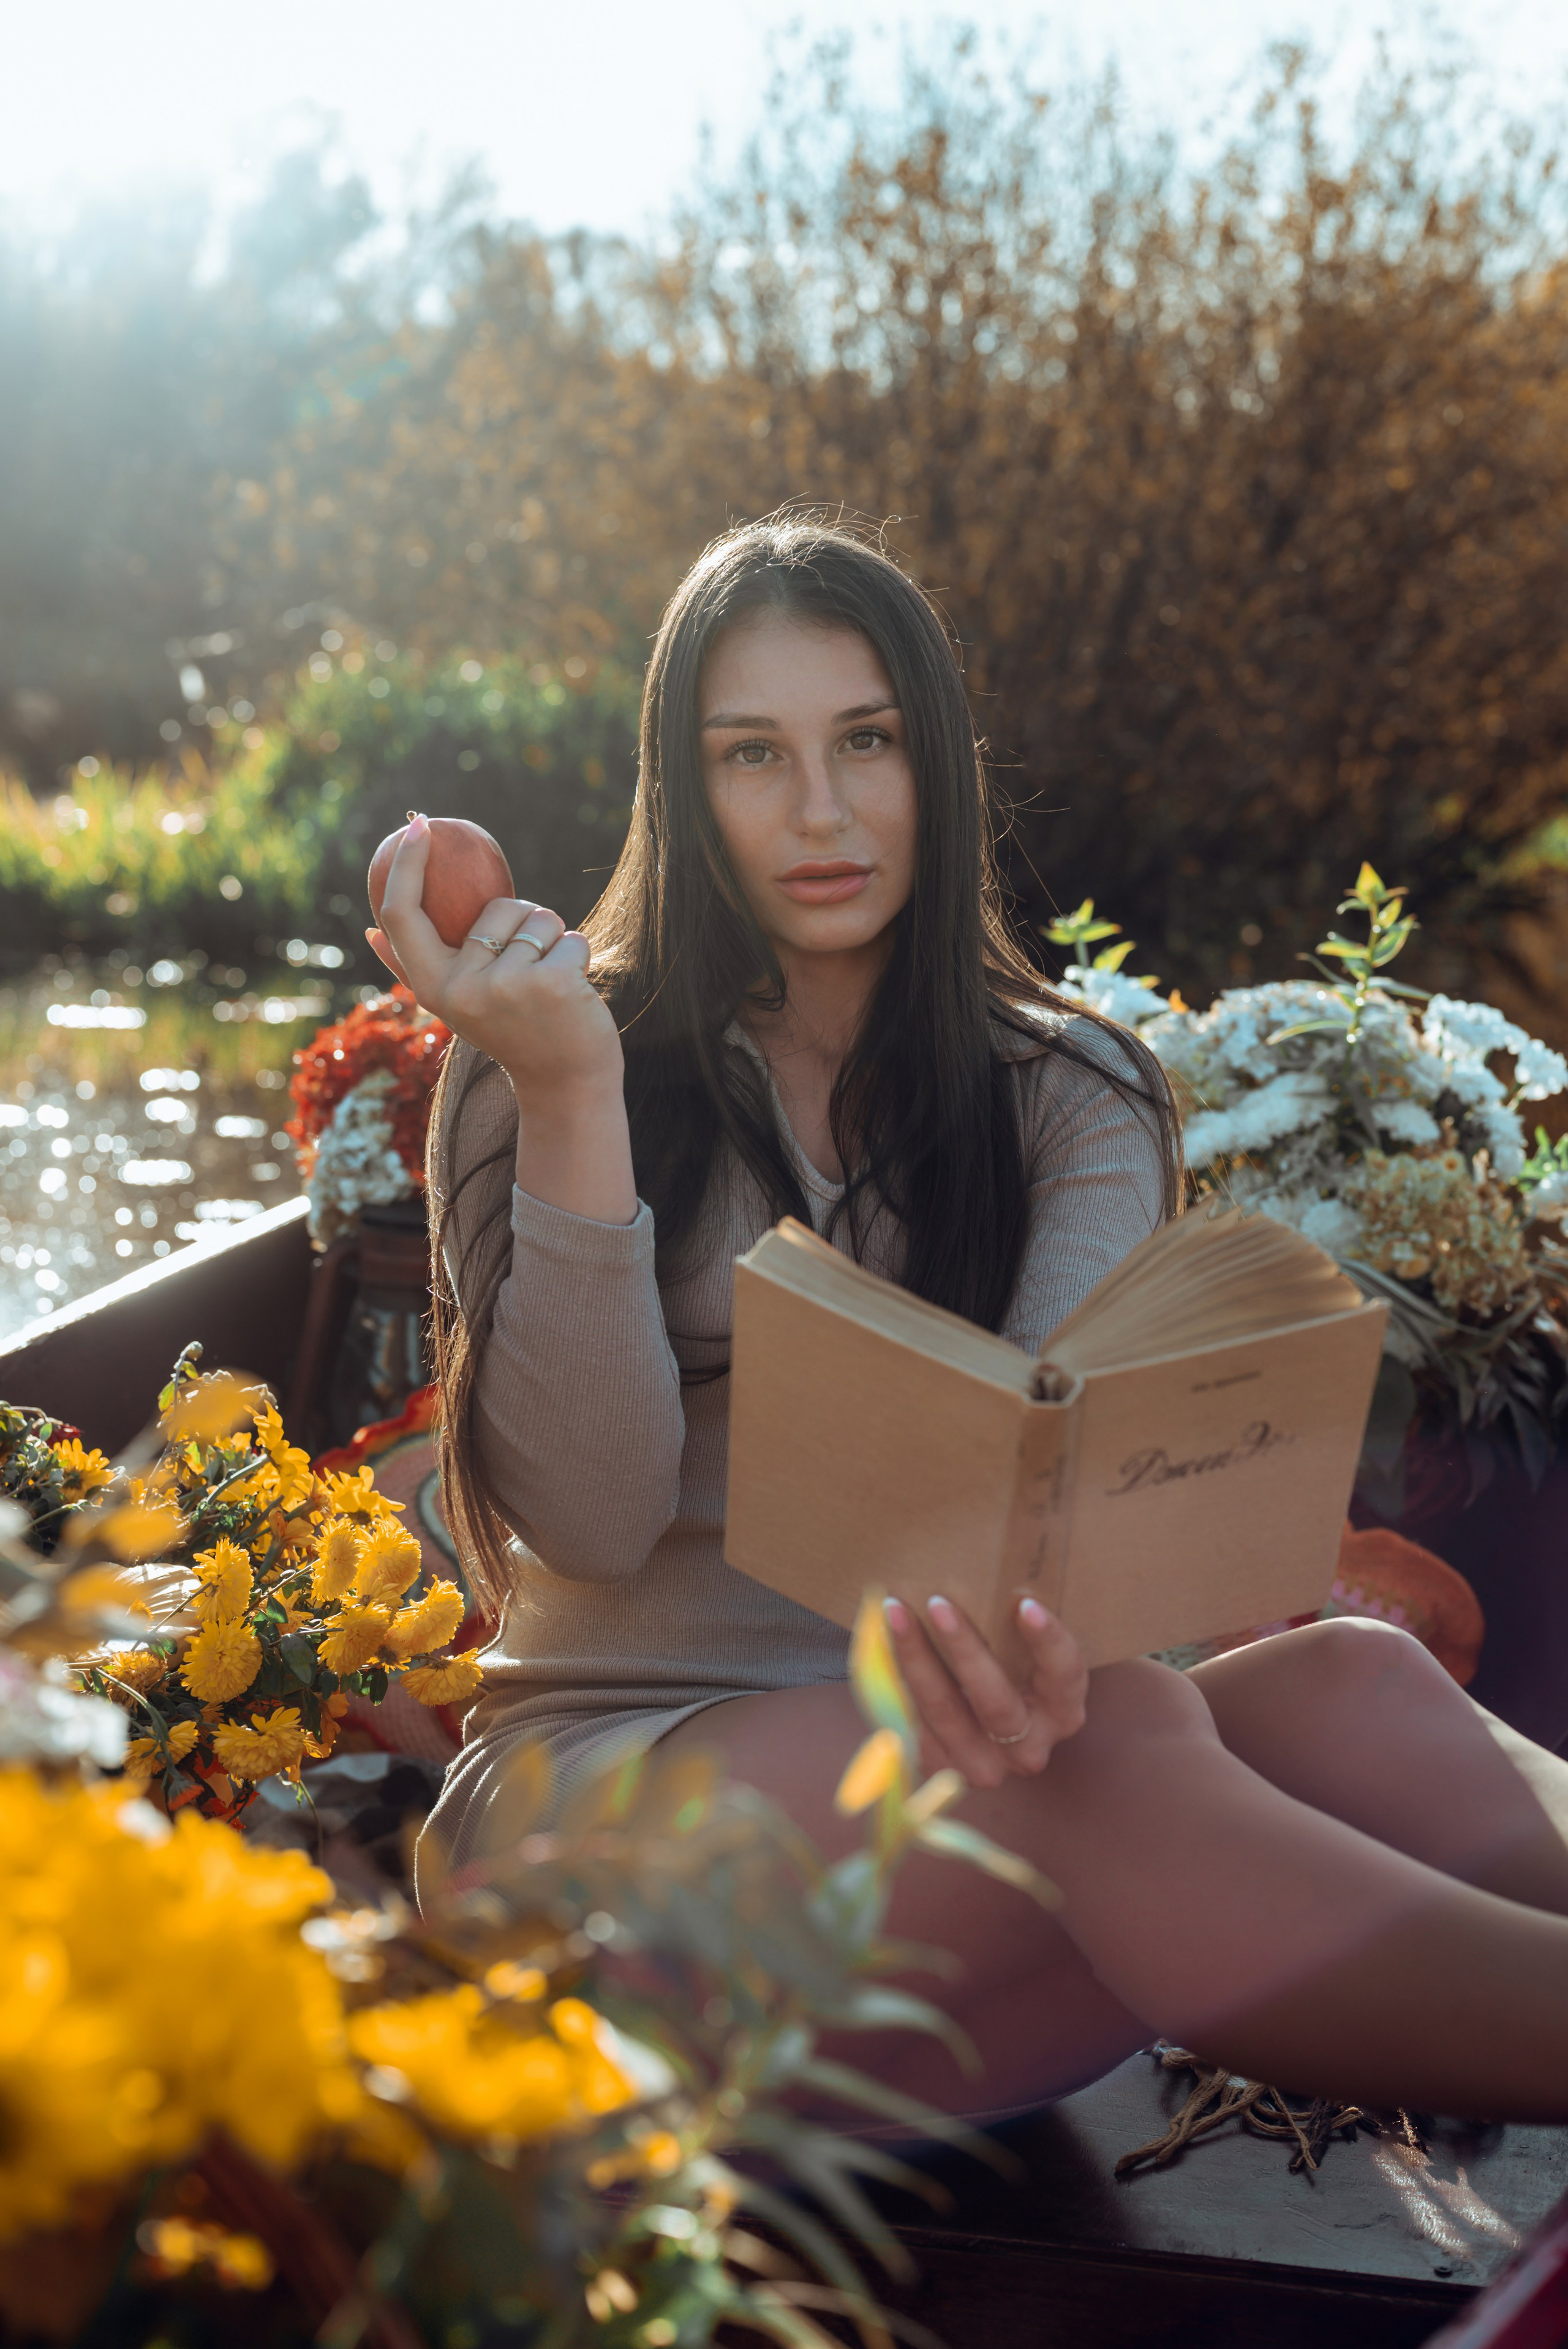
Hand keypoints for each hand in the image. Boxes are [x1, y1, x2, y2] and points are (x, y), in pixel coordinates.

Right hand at [369, 814, 623, 1100]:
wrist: (565, 1084)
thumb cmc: (512, 1033)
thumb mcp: (456, 1005)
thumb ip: (413, 969)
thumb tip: (370, 930)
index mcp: (431, 988)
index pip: (402, 914)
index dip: (407, 864)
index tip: (419, 824)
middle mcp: (461, 988)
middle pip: (495, 908)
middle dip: (523, 923)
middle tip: (529, 972)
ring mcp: (505, 986)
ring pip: (537, 918)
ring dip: (554, 941)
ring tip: (549, 983)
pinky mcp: (550, 983)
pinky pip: (570, 937)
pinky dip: (578, 955)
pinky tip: (573, 992)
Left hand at [883, 1592, 1087, 1788]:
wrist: (976, 1728)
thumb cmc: (1007, 1670)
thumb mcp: (1025, 1655)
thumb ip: (1016, 1627)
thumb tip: (994, 1567)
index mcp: (1063, 1711)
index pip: (1065, 1674)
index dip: (1047, 1641)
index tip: (1026, 1604)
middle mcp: (1029, 1748)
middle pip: (997, 1703)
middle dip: (964, 1649)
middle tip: (937, 1602)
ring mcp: (985, 1766)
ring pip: (945, 1712)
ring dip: (916, 1658)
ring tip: (896, 1613)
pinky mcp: (942, 1769)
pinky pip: (913, 1723)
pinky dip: (895, 1679)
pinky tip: (879, 1642)